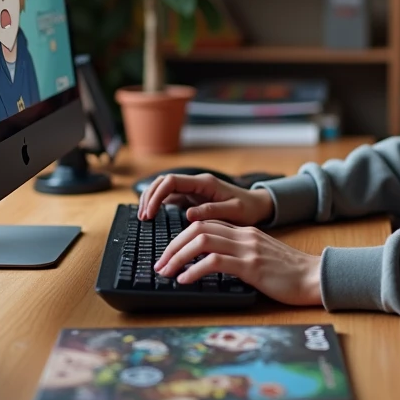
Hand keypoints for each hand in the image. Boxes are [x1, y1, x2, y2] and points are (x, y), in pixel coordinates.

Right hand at [137, 172, 273, 224]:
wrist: (257, 206)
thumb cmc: (248, 208)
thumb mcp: (234, 211)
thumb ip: (212, 211)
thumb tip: (188, 215)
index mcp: (204, 183)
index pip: (172, 181)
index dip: (156, 196)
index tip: (149, 213)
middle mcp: (196, 184)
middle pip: (163, 182)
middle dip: (149, 196)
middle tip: (143, 217)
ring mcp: (193, 190)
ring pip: (164, 188)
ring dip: (151, 199)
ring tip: (144, 217)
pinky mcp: (192, 198)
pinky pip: (170, 197)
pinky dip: (159, 204)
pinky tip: (153, 216)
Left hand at [154, 220, 321, 305]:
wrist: (315, 277)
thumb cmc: (289, 273)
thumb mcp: (261, 256)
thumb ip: (239, 254)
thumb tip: (212, 264)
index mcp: (245, 232)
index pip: (205, 224)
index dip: (181, 237)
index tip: (169, 254)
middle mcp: (243, 235)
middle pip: (197, 228)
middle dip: (173, 245)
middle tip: (159, 264)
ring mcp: (247, 249)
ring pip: (201, 241)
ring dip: (178, 256)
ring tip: (166, 272)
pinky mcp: (251, 265)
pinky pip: (215, 262)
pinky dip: (194, 270)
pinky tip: (185, 280)